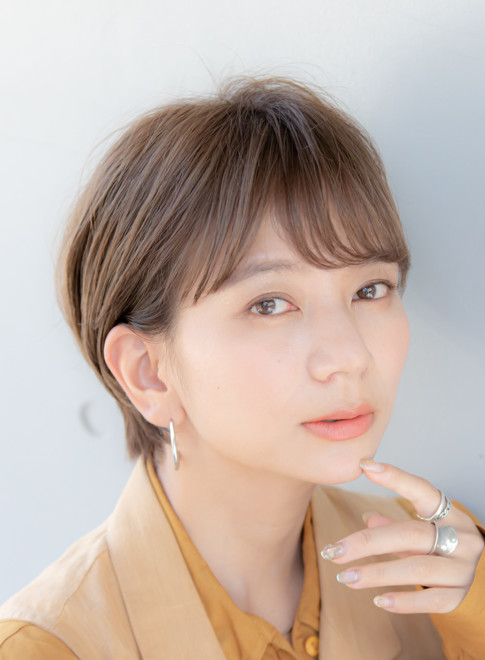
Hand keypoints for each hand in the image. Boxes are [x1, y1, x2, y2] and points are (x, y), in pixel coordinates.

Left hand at [321, 461, 484, 613]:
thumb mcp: (420, 529)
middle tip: (334, 551)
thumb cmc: (440, 545)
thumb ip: (395, 524)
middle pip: (409, 535)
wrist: (477, 575)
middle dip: (367, 543)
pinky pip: (430, 601)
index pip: (422, 490)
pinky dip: (403, 601)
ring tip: (346, 577)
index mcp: (450, 514)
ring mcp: (463, 568)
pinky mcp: (459, 596)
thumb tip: (367, 518)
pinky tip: (378, 600)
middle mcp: (462, 538)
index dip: (394, 477)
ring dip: (377, 574)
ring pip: (417, 569)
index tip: (365, 466)